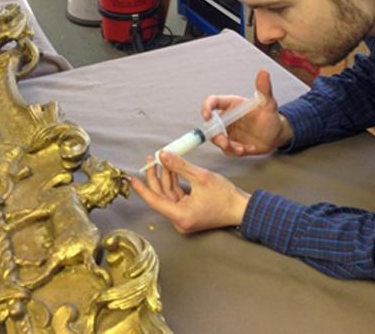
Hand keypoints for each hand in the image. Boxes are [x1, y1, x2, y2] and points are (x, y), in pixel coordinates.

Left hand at [130, 150, 250, 233]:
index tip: (132, 179)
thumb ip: (179, 166)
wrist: (242, 208)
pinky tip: (172, 168)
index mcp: (181, 216)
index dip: (143, 189)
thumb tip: (163, 155)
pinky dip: (175, 182)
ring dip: (166, 178)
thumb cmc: (225, 197)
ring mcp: (185, 217)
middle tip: (151, 160)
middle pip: (161, 197)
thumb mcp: (200, 177)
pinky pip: (177, 196)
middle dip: (155, 177)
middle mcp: (180, 220)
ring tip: (162, 160)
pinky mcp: (189, 212)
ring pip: (169, 195)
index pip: (155, 201)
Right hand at [201, 70, 291, 156]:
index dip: (207, 108)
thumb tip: (264, 72)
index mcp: (231, 105)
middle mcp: (226, 118)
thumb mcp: (269, 104)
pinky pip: (228, 150)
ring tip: (242, 149)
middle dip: (216, 136)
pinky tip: (250, 148)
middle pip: (211, 125)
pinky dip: (237, 152)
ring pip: (218, 140)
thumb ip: (264, 90)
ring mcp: (228, 132)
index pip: (213, 102)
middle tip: (226, 143)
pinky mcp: (231, 144)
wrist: (276, 135)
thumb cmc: (270, 117)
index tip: (207, 115)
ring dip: (228, 146)